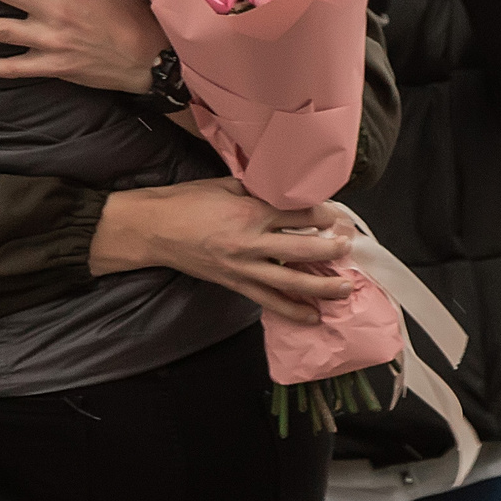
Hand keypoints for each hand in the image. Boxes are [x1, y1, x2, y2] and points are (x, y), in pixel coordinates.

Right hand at [88, 179, 358, 323]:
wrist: (153, 229)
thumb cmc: (186, 201)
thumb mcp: (226, 184)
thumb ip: (259, 189)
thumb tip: (290, 191)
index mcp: (250, 210)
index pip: (300, 214)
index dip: (325, 215)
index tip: (336, 216)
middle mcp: (251, 241)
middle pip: (305, 248)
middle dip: (333, 248)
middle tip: (348, 246)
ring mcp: (243, 266)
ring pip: (292, 281)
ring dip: (323, 286)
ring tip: (346, 288)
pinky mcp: (234, 283)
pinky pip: (268, 301)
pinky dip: (292, 311)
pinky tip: (313, 316)